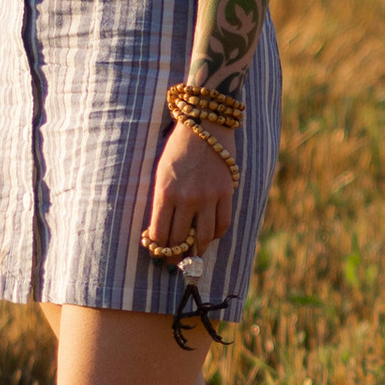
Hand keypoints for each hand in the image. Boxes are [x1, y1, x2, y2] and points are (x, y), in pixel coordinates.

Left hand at [143, 120, 236, 268]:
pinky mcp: (226, 192)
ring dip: (197, 250)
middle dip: (175, 255)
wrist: (204, 123)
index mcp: (164, 193)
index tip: (158, 255)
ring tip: (193, 254)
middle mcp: (186, 198)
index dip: (158, 250)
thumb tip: (161, 230)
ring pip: (204, 237)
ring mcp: (208, 197)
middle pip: (180, 240)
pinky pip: (222, 224)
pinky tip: (210, 235)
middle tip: (174, 261)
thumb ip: (161, 201)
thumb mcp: (160, 172)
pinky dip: (216, 234)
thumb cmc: (177, 147)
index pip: (160, 234)